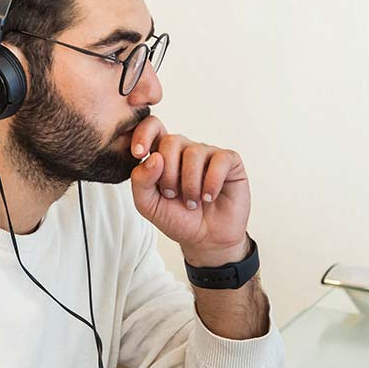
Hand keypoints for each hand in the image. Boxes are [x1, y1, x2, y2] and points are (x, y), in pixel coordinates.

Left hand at [128, 116, 250, 264]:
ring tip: (192, 202)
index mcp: (163, 155)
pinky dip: (212, 183)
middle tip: (172, 195)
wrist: (206, 239)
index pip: (152, 128)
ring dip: (190, 184)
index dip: (144, 134)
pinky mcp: (229, 161)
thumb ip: (141, 181)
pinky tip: (209, 197)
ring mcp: (208, 154)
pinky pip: (220, 160)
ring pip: (194, 153)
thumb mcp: (148, 205)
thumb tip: (153, 157)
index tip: (138, 154)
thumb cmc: (177, 219)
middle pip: (171, 141)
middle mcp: (185, 150)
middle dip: (168, 174)